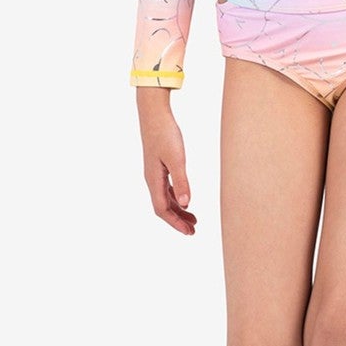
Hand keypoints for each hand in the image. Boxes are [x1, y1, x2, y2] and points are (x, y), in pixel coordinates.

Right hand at [137, 90, 197, 233]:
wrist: (154, 114)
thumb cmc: (165, 134)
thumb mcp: (177, 158)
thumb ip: (182, 181)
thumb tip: (186, 204)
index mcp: (153, 180)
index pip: (162, 210)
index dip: (175, 223)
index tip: (189, 232)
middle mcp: (151, 179)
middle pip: (163, 207)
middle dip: (177, 221)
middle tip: (193, 230)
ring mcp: (154, 173)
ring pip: (165, 198)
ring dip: (178, 210)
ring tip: (193, 219)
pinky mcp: (158, 165)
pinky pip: (166, 188)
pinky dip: (176, 198)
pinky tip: (185, 200)